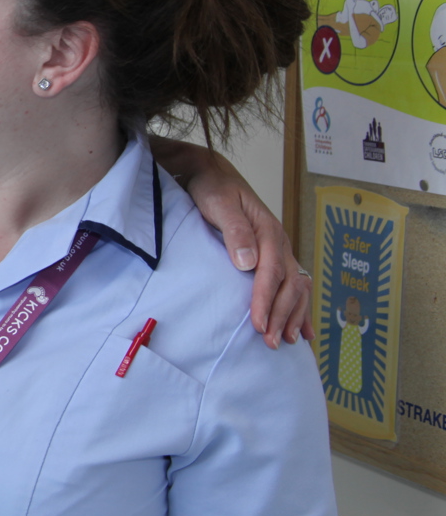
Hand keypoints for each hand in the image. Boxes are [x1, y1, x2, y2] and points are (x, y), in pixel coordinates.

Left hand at [171, 144, 310, 348]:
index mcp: (269, 230)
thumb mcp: (220, 204)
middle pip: (290, 284)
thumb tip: (248, 262)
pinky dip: (300, 308)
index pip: (272, 272)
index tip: (259, 324)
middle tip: (271, 342)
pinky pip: (294, 284)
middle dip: (282, 315)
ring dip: (293, 315)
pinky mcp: (273, 255)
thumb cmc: (213, 188)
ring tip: (288, 341)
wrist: (211, 174)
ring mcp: (279, 249)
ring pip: (297, 287)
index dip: (267, 300)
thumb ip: (235, 231)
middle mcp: (279, 241)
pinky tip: (303, 329)